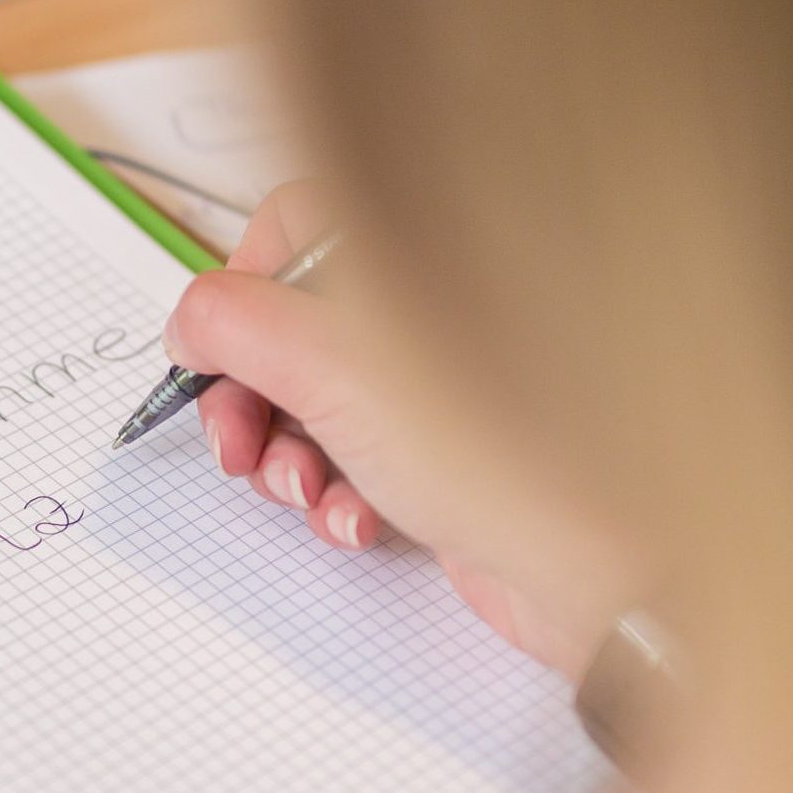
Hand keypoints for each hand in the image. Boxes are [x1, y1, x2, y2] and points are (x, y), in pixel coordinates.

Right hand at [165, 183, 630, 677]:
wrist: (602, 568)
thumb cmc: (507, 453)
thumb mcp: (333, 367)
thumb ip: (234, 323)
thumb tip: (190, 320)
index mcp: (415, 249)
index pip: (293, 224)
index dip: (238, 288)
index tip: (210, 352)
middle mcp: (430, 303)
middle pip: (291, 324)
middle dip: (248, 395)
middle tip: (236, 446)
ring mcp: (439, 380)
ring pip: (316, 400)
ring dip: (287, 454)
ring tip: (304, 491)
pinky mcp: (448, 451)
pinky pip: (359, 458)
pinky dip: (340, 492)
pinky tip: (360, 521)